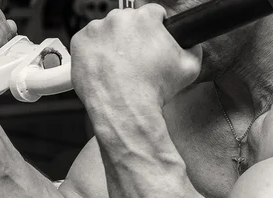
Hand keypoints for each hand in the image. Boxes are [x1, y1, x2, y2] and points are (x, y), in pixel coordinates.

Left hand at [70, 4, 201, 112]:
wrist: (126, 109)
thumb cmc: (153, 91)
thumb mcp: (189, 68)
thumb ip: (193, 48)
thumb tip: (190, 43)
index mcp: (146, 18)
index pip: (154, 14)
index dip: (155, 30)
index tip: (152, 43)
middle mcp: (119, 18)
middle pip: (128, 22)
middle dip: (132, 38)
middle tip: (136, 61)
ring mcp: (97, 29)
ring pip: (107, 32)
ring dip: (112, 45)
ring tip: (119, 69)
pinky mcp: (80, 43)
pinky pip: (88, 43)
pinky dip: (94, 54)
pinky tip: (104, 70)